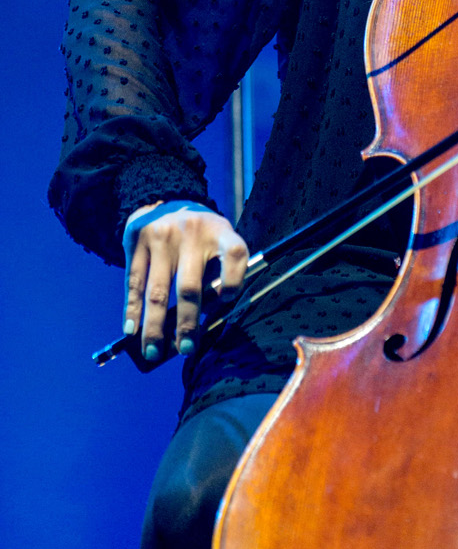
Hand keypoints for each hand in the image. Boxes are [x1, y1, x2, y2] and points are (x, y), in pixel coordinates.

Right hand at [123, 202, 247, 362]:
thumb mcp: (218, 240)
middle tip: (186, 349)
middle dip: (187, 323)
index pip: (236, 255)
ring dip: (154, 327)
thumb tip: (202, 320)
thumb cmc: (199, 234)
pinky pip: (134, 283)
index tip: (226, 302)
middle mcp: (192, 232)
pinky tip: (132, 330)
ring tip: (154, 351)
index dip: (235, 282)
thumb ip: (217, 273)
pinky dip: (133, 310)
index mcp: (221, 232)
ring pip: (157, 291)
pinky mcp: (138, 240)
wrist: (166, 197)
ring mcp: (163, 236)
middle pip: (190, 286)